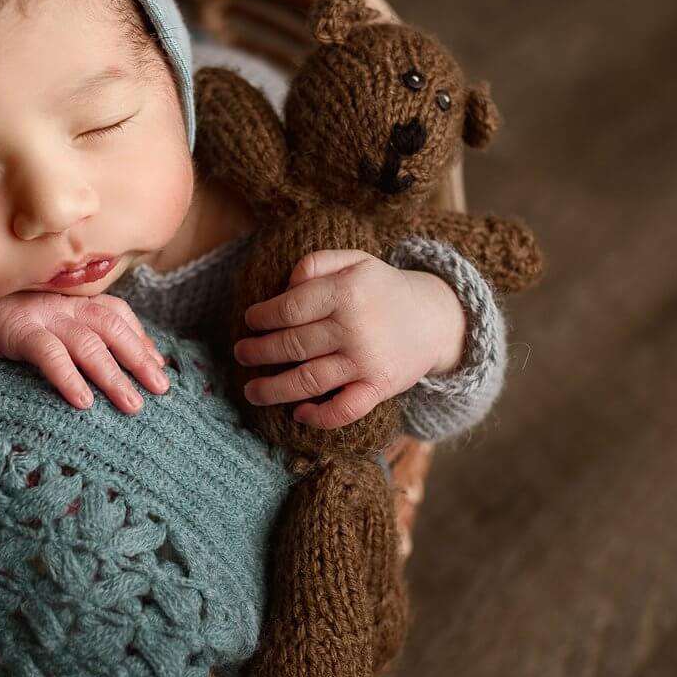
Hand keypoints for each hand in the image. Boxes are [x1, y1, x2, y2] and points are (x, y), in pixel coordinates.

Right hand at [0, 291, 171, 413]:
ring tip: (132, 404)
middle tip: (162, 389)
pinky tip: (83, 402)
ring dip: (113, 375)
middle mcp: (61, 303)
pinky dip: (68, 377)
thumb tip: (107, 365)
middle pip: (112, 326)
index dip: (142, 339)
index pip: (117, 313)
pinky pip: (48, 354)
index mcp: (69, 300)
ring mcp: (39, 315)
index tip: (160, 366)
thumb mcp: (41, 324)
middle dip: (140, 358)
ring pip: (87, 342)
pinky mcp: (15, 330)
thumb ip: (70, 335)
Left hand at [232, 249, 464, 428]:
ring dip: (272, 389)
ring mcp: (366, 361)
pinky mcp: (379, 388)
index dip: (261, 317)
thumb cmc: (383, 289)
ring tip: (251, 390)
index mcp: (345, 291)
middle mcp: (354, 327)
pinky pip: (343, 410)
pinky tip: (298, 413)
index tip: (250, 322)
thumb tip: (283, 290)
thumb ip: (315, 265)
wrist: (435, 318)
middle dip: (258, 352)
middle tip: (242, 354)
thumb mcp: (354, 260)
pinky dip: (318, 417)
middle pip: (290, 345)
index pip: (288, 309)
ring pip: (307, 381)